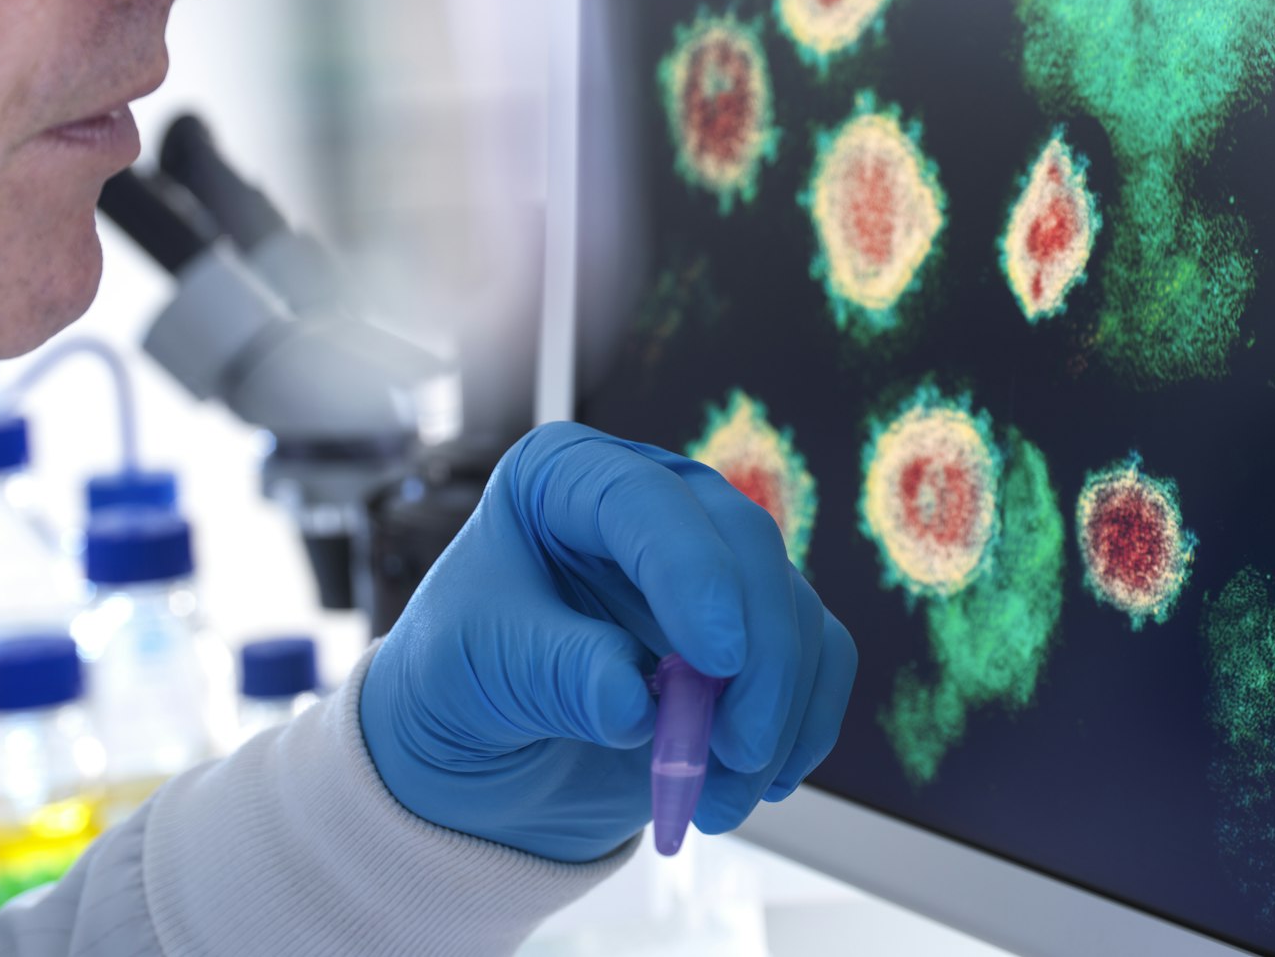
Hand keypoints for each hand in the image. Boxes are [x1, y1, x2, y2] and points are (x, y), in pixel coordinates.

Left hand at [358, 422, 857, 862]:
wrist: (480, 761)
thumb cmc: (456, 686)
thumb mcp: (473, 675)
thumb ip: (553, 676)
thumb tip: (635, 703)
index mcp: (564, 478)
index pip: (643, 498)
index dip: (691, 571)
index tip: (718, 659)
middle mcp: (651, 502)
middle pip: (744, 544)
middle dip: (759, 654)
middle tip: (737, 747)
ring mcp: (708, 563)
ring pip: (791, 607)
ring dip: (778, 710)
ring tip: (721, 796)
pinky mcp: (749, 628)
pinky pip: (818, 656)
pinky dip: (803, 723)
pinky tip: (760, 781)